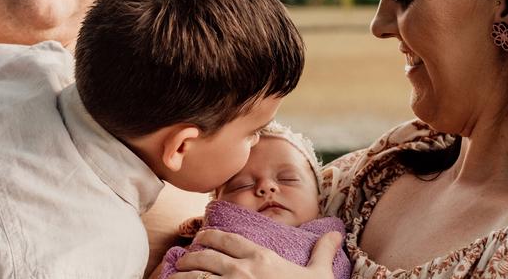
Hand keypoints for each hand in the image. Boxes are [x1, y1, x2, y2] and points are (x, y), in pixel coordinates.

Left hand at [169, 230, 341, 278]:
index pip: (227, 239)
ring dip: (181, 276)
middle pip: (205, 256)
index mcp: (261, 257)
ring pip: (196, 277)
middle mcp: (241, 270)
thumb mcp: (320, 274)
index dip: (210, 236)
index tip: (201, 237)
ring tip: (172, 278)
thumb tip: (335, 233)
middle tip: (182, 260)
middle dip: (190, 257)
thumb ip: (322, 252)